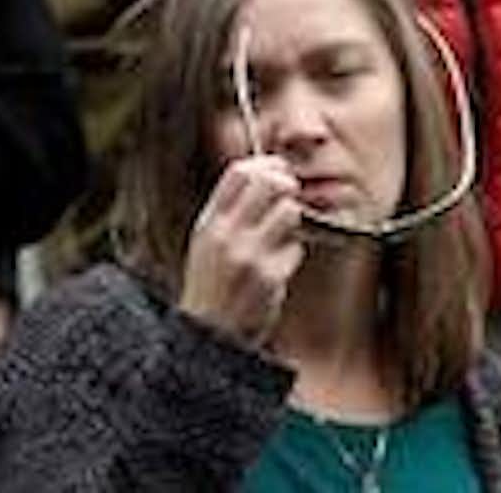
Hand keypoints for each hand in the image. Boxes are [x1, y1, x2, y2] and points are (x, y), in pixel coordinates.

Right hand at [178, 154, 306, 348]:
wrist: (209, 336)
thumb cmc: (210, 286)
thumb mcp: (205, 240)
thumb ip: (226, 209)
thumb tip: (258, 175)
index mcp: (210, 222)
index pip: (239, 173)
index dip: (264, 164)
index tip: (276, 168)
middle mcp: (228, 235)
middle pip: (268, 184)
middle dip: (285, 184)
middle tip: (289, 193)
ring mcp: (251, 256)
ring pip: (288, 212)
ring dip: (291, 219)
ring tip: (282, 232)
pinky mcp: (272, 278)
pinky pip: (295, 248)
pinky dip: (292, 252)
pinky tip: (279, 263)